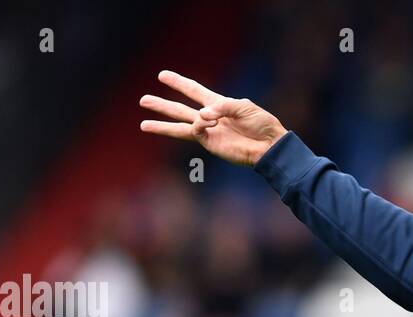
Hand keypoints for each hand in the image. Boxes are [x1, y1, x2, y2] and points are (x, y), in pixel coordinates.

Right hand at [139, 70, 285, 166]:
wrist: (269, 145)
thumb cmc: (261, 123)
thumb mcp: (243, 106)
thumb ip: (221, 106)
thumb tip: (201, 116)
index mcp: (217, 103)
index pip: (193, 90)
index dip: (179, 83)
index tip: (162, 75)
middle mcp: (209, 117)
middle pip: (180, 109)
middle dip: (161, 105)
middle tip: (142, 99)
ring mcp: (209, 132)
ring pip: (179, 126)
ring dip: (162, 125)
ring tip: (143, 124)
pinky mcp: (210, 144)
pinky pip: (196, 131)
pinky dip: (198, 123)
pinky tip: (205, 121)